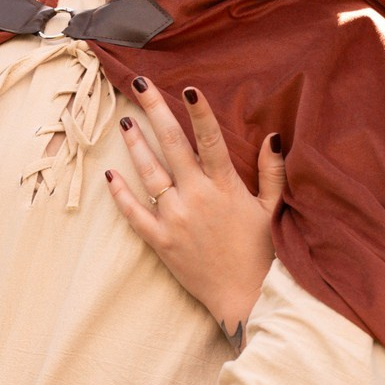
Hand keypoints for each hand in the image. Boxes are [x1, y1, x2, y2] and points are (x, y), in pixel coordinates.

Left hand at [104, 78, 285, 341]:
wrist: (247, 299)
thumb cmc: (264, 254)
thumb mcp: (274, 210)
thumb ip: (272, 172)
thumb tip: (272, 136)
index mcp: (226, 186)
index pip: (210, 139)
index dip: (199, 112)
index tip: (187, 88)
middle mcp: (197, 197)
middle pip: (172, 145)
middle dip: (155, 112)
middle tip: (139, 85)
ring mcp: (176, 219)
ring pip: (149, 173)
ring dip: (135, 145)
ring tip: (124, 122)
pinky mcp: (161, 241)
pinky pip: (134, 214)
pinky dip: (121, 195)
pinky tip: (110, 175)